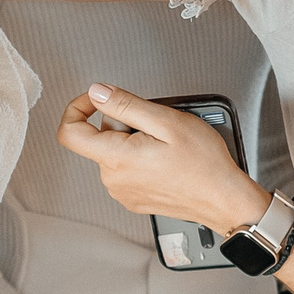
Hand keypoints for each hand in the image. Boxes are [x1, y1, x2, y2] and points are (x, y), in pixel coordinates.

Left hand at [55, 83, 264, 235]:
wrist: (223, 200)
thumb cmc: (204, 164)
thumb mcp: (167, 121)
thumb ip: (126, 105)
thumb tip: (98, 92)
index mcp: (116, 158)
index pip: (69, 132)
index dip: (78, 107)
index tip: (96, 99)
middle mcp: (113, 179)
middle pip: (99, 138)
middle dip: (123, 123)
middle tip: (156, 127)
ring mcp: (122, 192)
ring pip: (114, 152)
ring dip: (134, 141)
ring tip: (165, 146)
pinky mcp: (133, 198)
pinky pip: (126, 169)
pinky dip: (140, 158)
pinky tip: (165, 160)